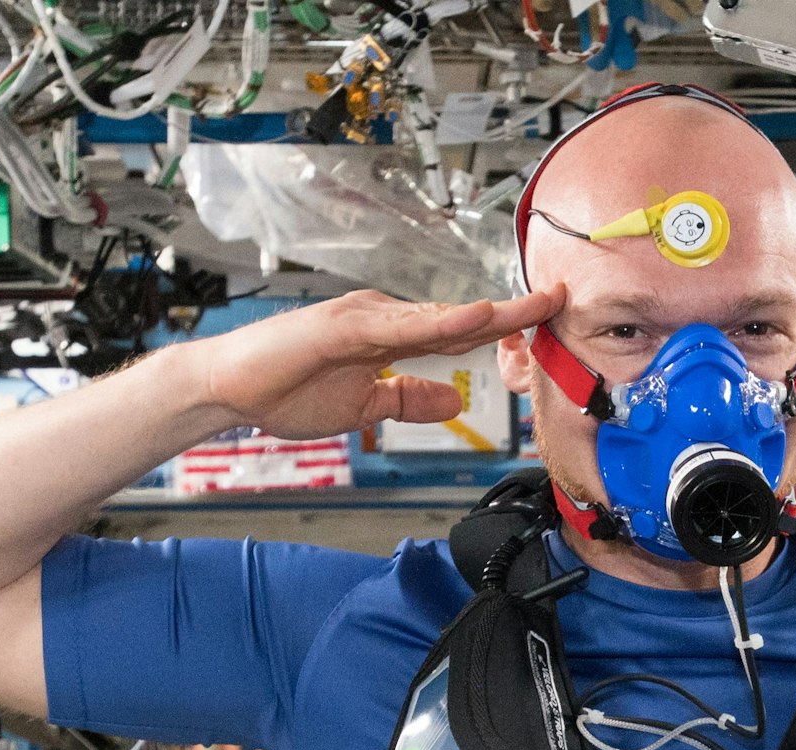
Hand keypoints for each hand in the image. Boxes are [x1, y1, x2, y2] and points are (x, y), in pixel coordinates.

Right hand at [187, 287, 565, 440]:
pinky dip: (439, 322)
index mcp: (391, 336)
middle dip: (515, 309)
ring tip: (537, 303)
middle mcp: (384, 318)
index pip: (460, 331)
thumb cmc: (287, 392)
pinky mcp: (341, 326)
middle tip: (564, 297)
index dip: (506, 326)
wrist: (230, 392)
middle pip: (461, 316)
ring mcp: (364, 318)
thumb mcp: (365, 407)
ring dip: (491, 311)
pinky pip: (400, 327)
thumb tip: (456, 400)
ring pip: (439, 316)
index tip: (549, 320)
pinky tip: (475, 316)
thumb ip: (409, 399)